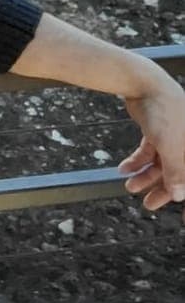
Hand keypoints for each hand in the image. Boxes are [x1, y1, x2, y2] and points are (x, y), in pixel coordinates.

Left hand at [118, 73, 184, 213]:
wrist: (143, 82)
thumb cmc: (164, 112)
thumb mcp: (171, 147)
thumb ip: (176, 172)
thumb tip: (179, 196)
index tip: (184, 220)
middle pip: (178, 173)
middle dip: (163, 190)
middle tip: (148, 205)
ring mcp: (172, 137)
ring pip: (161, 164)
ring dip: (145, 176)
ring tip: (129, 187)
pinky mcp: (156, 131)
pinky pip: (149, 152)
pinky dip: (136, 161)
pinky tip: (123, 169)